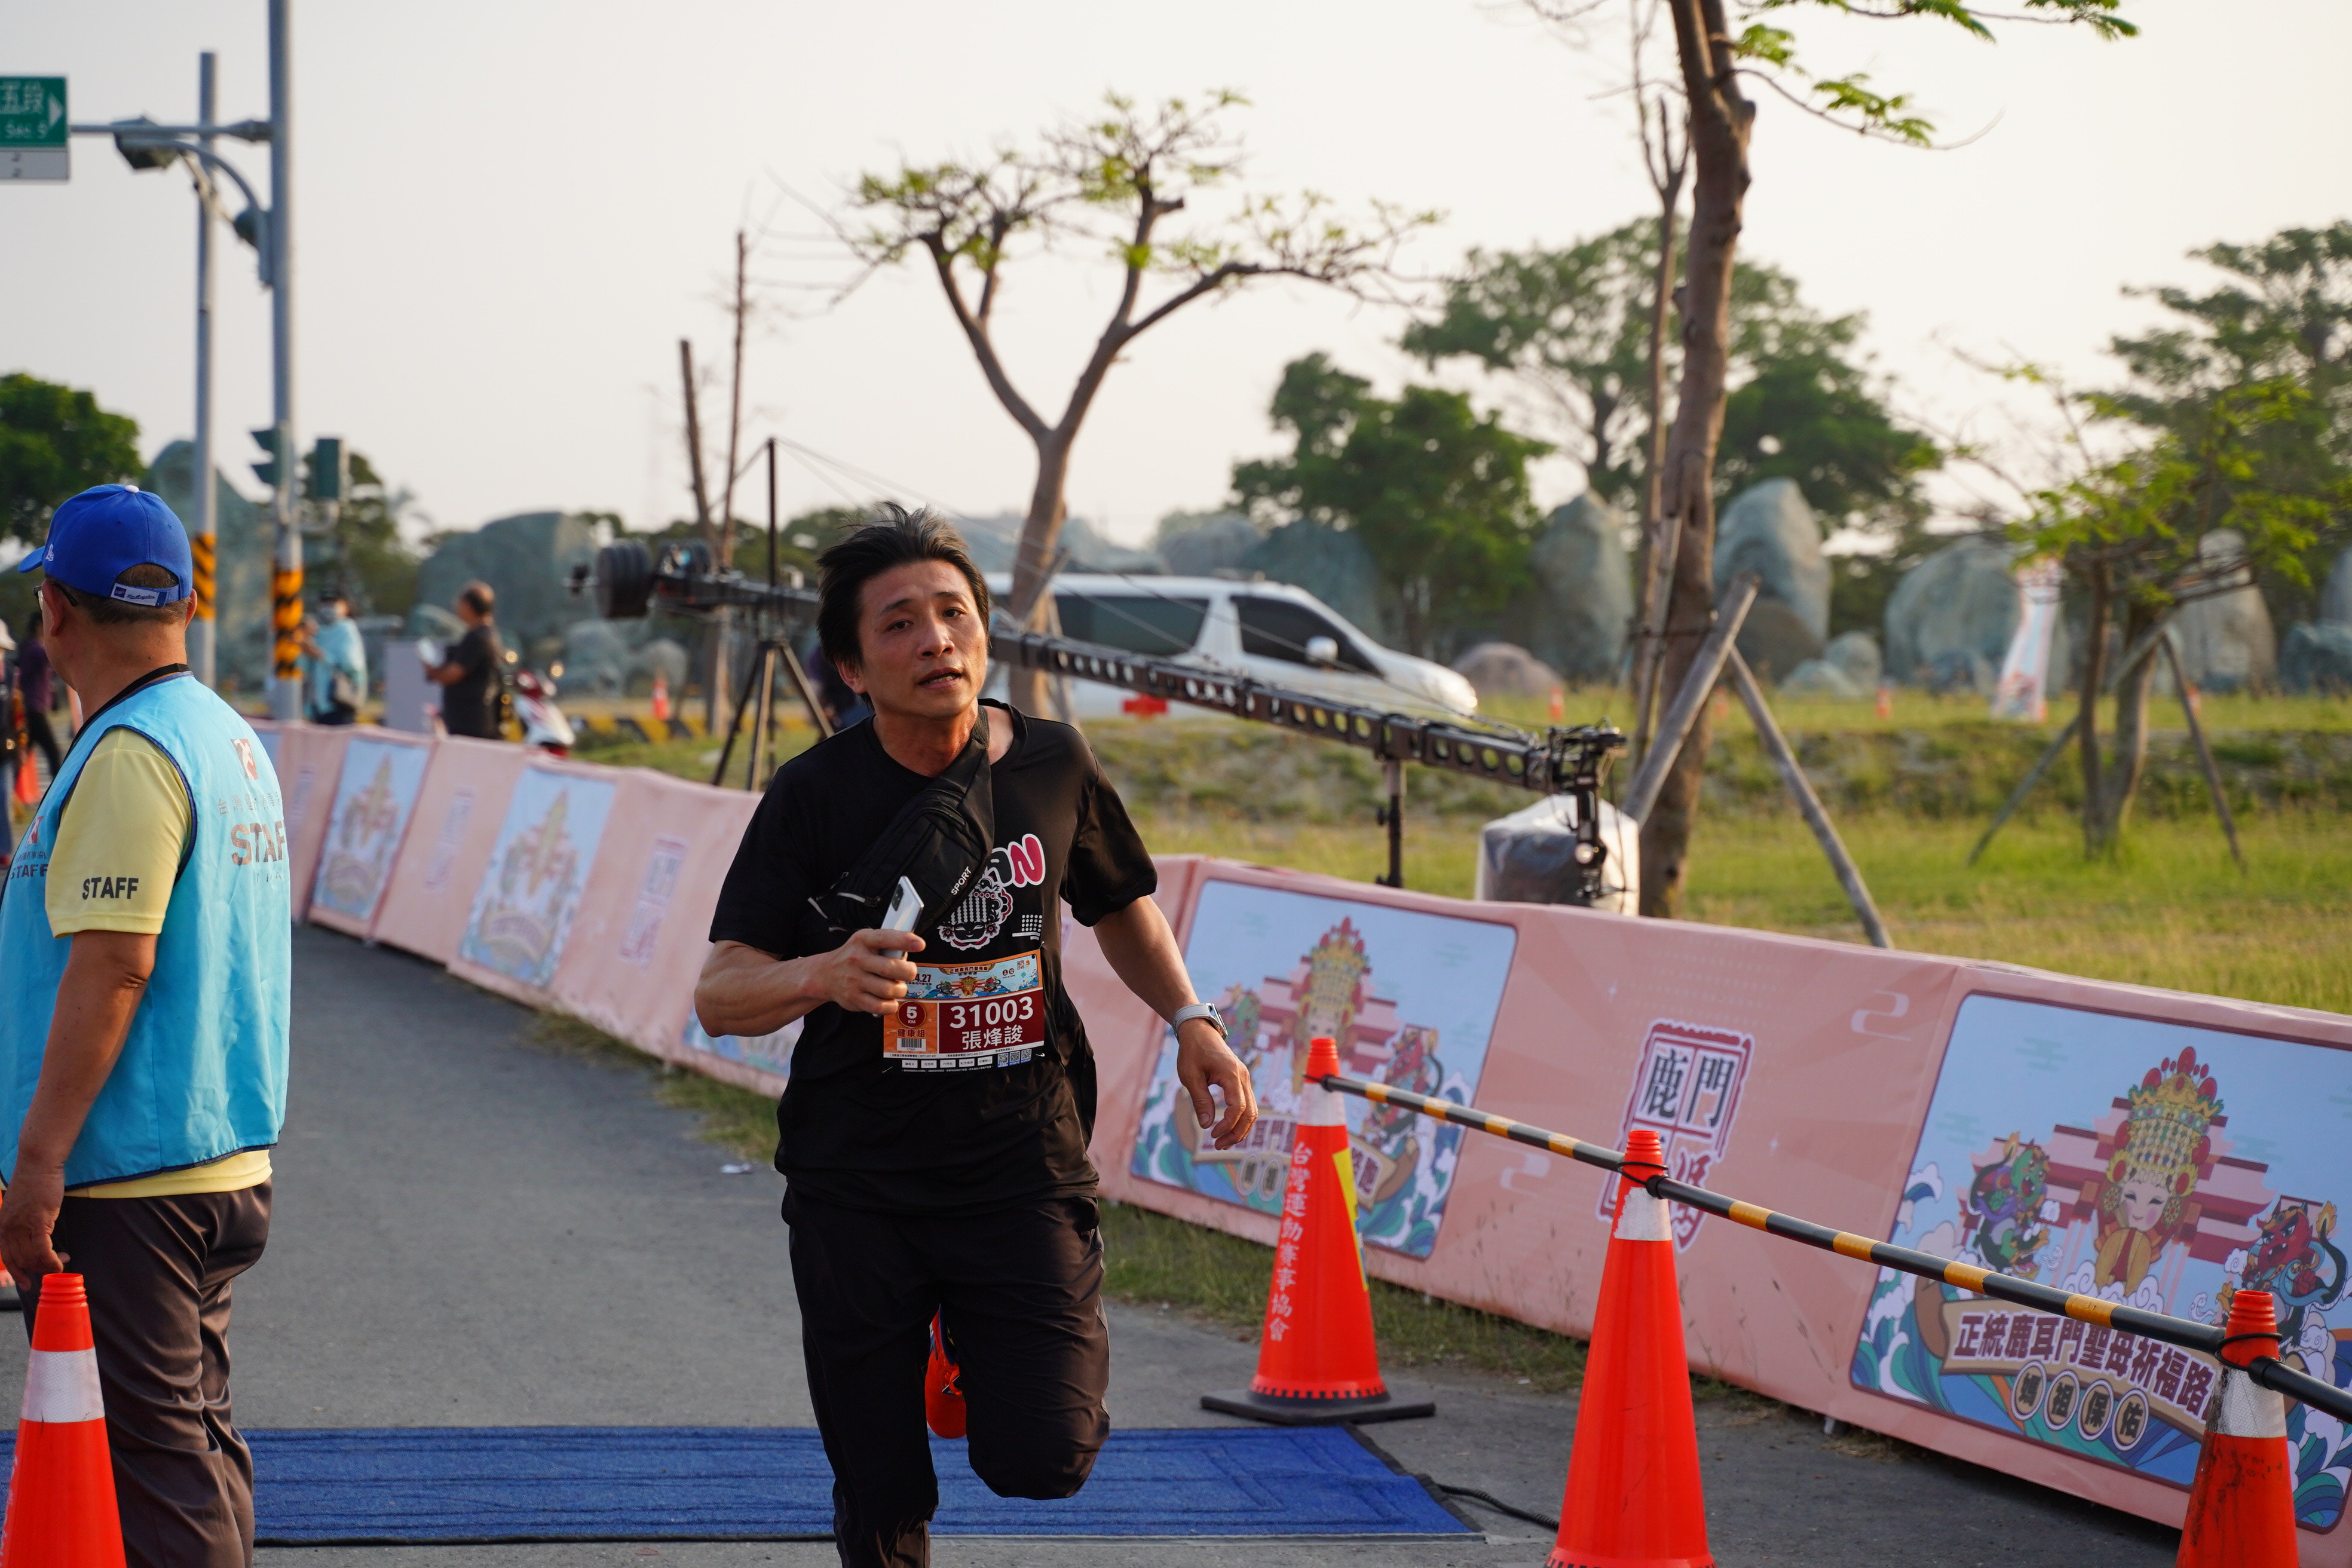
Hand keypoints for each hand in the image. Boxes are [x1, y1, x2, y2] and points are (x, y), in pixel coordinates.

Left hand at [1, 1164, 66, 1290]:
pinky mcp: (37, 1223)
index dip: (17, 1272)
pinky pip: (43, 1250)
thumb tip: (33, 1236)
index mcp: (1, 1225)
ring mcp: (21, 1227)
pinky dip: (53, 1260)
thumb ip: (21, 1222)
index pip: (7, 1256)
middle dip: (38, 1268)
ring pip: (33, 1257)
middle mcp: (7, 1229)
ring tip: (62, 1261)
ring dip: (49, 1264)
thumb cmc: (33, 1181)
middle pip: (21, 1259)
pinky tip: (61, 1261)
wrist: (38, 1165)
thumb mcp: (20, 1206)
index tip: (26, 1283)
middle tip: (55, 1266)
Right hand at [814, 928, 924, 1015]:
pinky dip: (891, 1005)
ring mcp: (855, 980)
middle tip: (909, 973)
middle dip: (908, 972)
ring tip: (898, 986)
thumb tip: (911, 949)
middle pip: (891, 968)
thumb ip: (886, 943)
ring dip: (900, 990)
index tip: (919, 944)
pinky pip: (881, 1006)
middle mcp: (857, 959)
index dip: (904, 940)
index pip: (885, 938)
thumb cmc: (853, 957)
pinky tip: (890, 1000)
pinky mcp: (855, 999)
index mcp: (862, 940)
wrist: (825, 975)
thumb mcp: (865, 941)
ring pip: (889, 990)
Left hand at [1175, 1018, 1256, 1150]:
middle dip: (1236, 1133)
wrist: (1199, 1030)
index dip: (1228, 1125)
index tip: (1212, 1134)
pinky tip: (1227, 1129)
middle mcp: (1243, 1077)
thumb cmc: (1192, 1051)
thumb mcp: (1190, 1076)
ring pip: (1253, 1110)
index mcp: (1231, 1074)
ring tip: (1222, 1142)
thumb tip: (1206, 1125)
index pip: (1238, 1107)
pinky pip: (1247, 1104)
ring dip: (1240, 1128)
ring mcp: (1244, 1078)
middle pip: (1250, 1112)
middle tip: (1218, 1146)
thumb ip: (1200, 1100)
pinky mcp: (1241, 1080)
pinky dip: (1240, 1119)